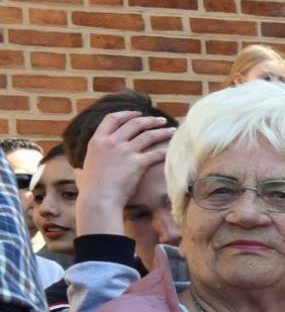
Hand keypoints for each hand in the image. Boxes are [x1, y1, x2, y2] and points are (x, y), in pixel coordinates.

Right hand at [75, 112, 173, 237]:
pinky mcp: (137, 163)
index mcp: (97, 140)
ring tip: (172, 130)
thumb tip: (84, 166)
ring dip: (162, 131)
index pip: (112, 119)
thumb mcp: (85, 168)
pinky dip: (166, 151)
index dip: (126, 113)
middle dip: (150, 120)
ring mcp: (124, 151)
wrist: (98, 199)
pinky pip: (155, 153)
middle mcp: (111, 142)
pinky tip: (173, 150)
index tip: (137, 113)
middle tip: (161, 120)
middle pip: (134, 123)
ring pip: (147, 135)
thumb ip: (91, 161)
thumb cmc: (91, 189)